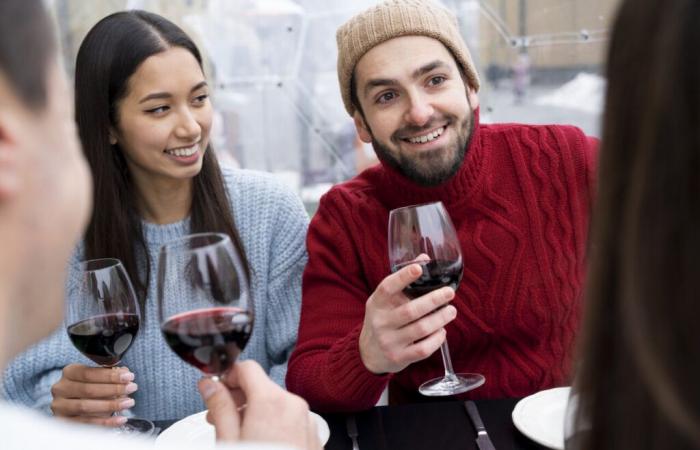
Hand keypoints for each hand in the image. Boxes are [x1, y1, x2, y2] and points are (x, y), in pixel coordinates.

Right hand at [50, 364, 136, 425]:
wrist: (74, 401)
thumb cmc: (90, 385)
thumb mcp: (98, 376)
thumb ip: (110, 374)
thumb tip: (125, 374)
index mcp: (69, 372)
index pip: (89, 373)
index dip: (110, 376)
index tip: (128, 377)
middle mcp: (61, 389)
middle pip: (88, 390)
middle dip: (113, 389)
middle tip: (132, 388)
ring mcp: (60, 406)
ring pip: (86, 407)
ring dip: (111, 405)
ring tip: (128, 403)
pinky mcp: (64, 422)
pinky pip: (86, 423)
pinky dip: (106, 422)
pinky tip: (121, 419)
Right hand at [199, 360, 320, 449]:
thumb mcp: (229, 440)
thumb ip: (219, 407)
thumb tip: (209, 385)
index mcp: (271, 401)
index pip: (247, 368)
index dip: (227, 376)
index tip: (216, 389)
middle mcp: (294, 406)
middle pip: (261, 387)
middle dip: (238, 399)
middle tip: (218, 417)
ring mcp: (306, 422)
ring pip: (275, 404)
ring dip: (254, 413)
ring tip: (238, 436)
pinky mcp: (312, 437)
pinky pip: (289, 421)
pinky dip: (273, 425)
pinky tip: (259, 444)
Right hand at [359, 263, 456, 373]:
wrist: (369, 353)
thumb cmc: (384, 319)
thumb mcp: (386, 300)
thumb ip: (403, 280)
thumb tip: (424, 259)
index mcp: (377, 304)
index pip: (387, 288)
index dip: (403, 277)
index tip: (419, 268)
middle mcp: (381, 322)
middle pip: (410, 310)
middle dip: (433, 300)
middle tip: (449, 292)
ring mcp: (389, 341)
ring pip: (420, 329)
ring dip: (440, 319)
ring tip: (451, 311)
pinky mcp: (399, 357)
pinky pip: (423, 349)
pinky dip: (437, 339)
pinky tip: (442, 331)